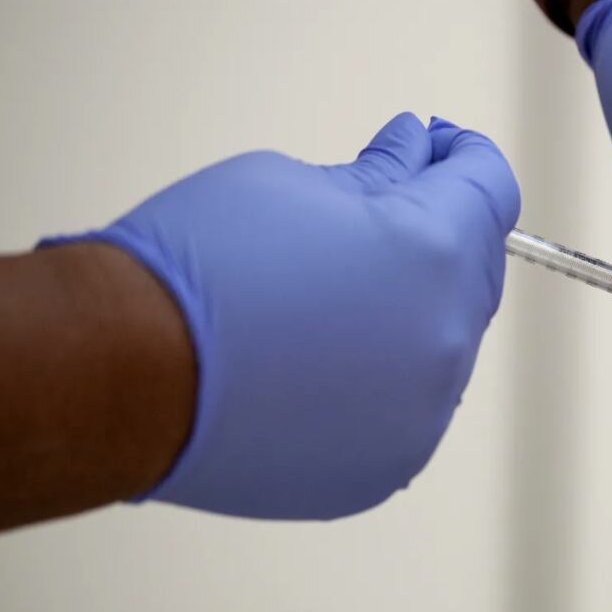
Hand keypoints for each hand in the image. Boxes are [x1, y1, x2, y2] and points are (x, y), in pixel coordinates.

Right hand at [58, 113, 519, 518]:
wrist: (122, 374)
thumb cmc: (197, 264)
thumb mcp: (293, 184)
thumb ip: (377, 175)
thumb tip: (412, 153)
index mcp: (435, 252)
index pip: (489, 187)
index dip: (463, 156)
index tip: (434, 146)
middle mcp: (449, 338)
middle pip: (474, 268)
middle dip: (439, 232)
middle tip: (378, 211)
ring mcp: (424, 413)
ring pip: (443, 343)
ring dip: (410, 311)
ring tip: (330, 295)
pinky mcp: (389, 465)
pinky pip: (408, 406)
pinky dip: (381, 377)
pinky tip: (318, 360)